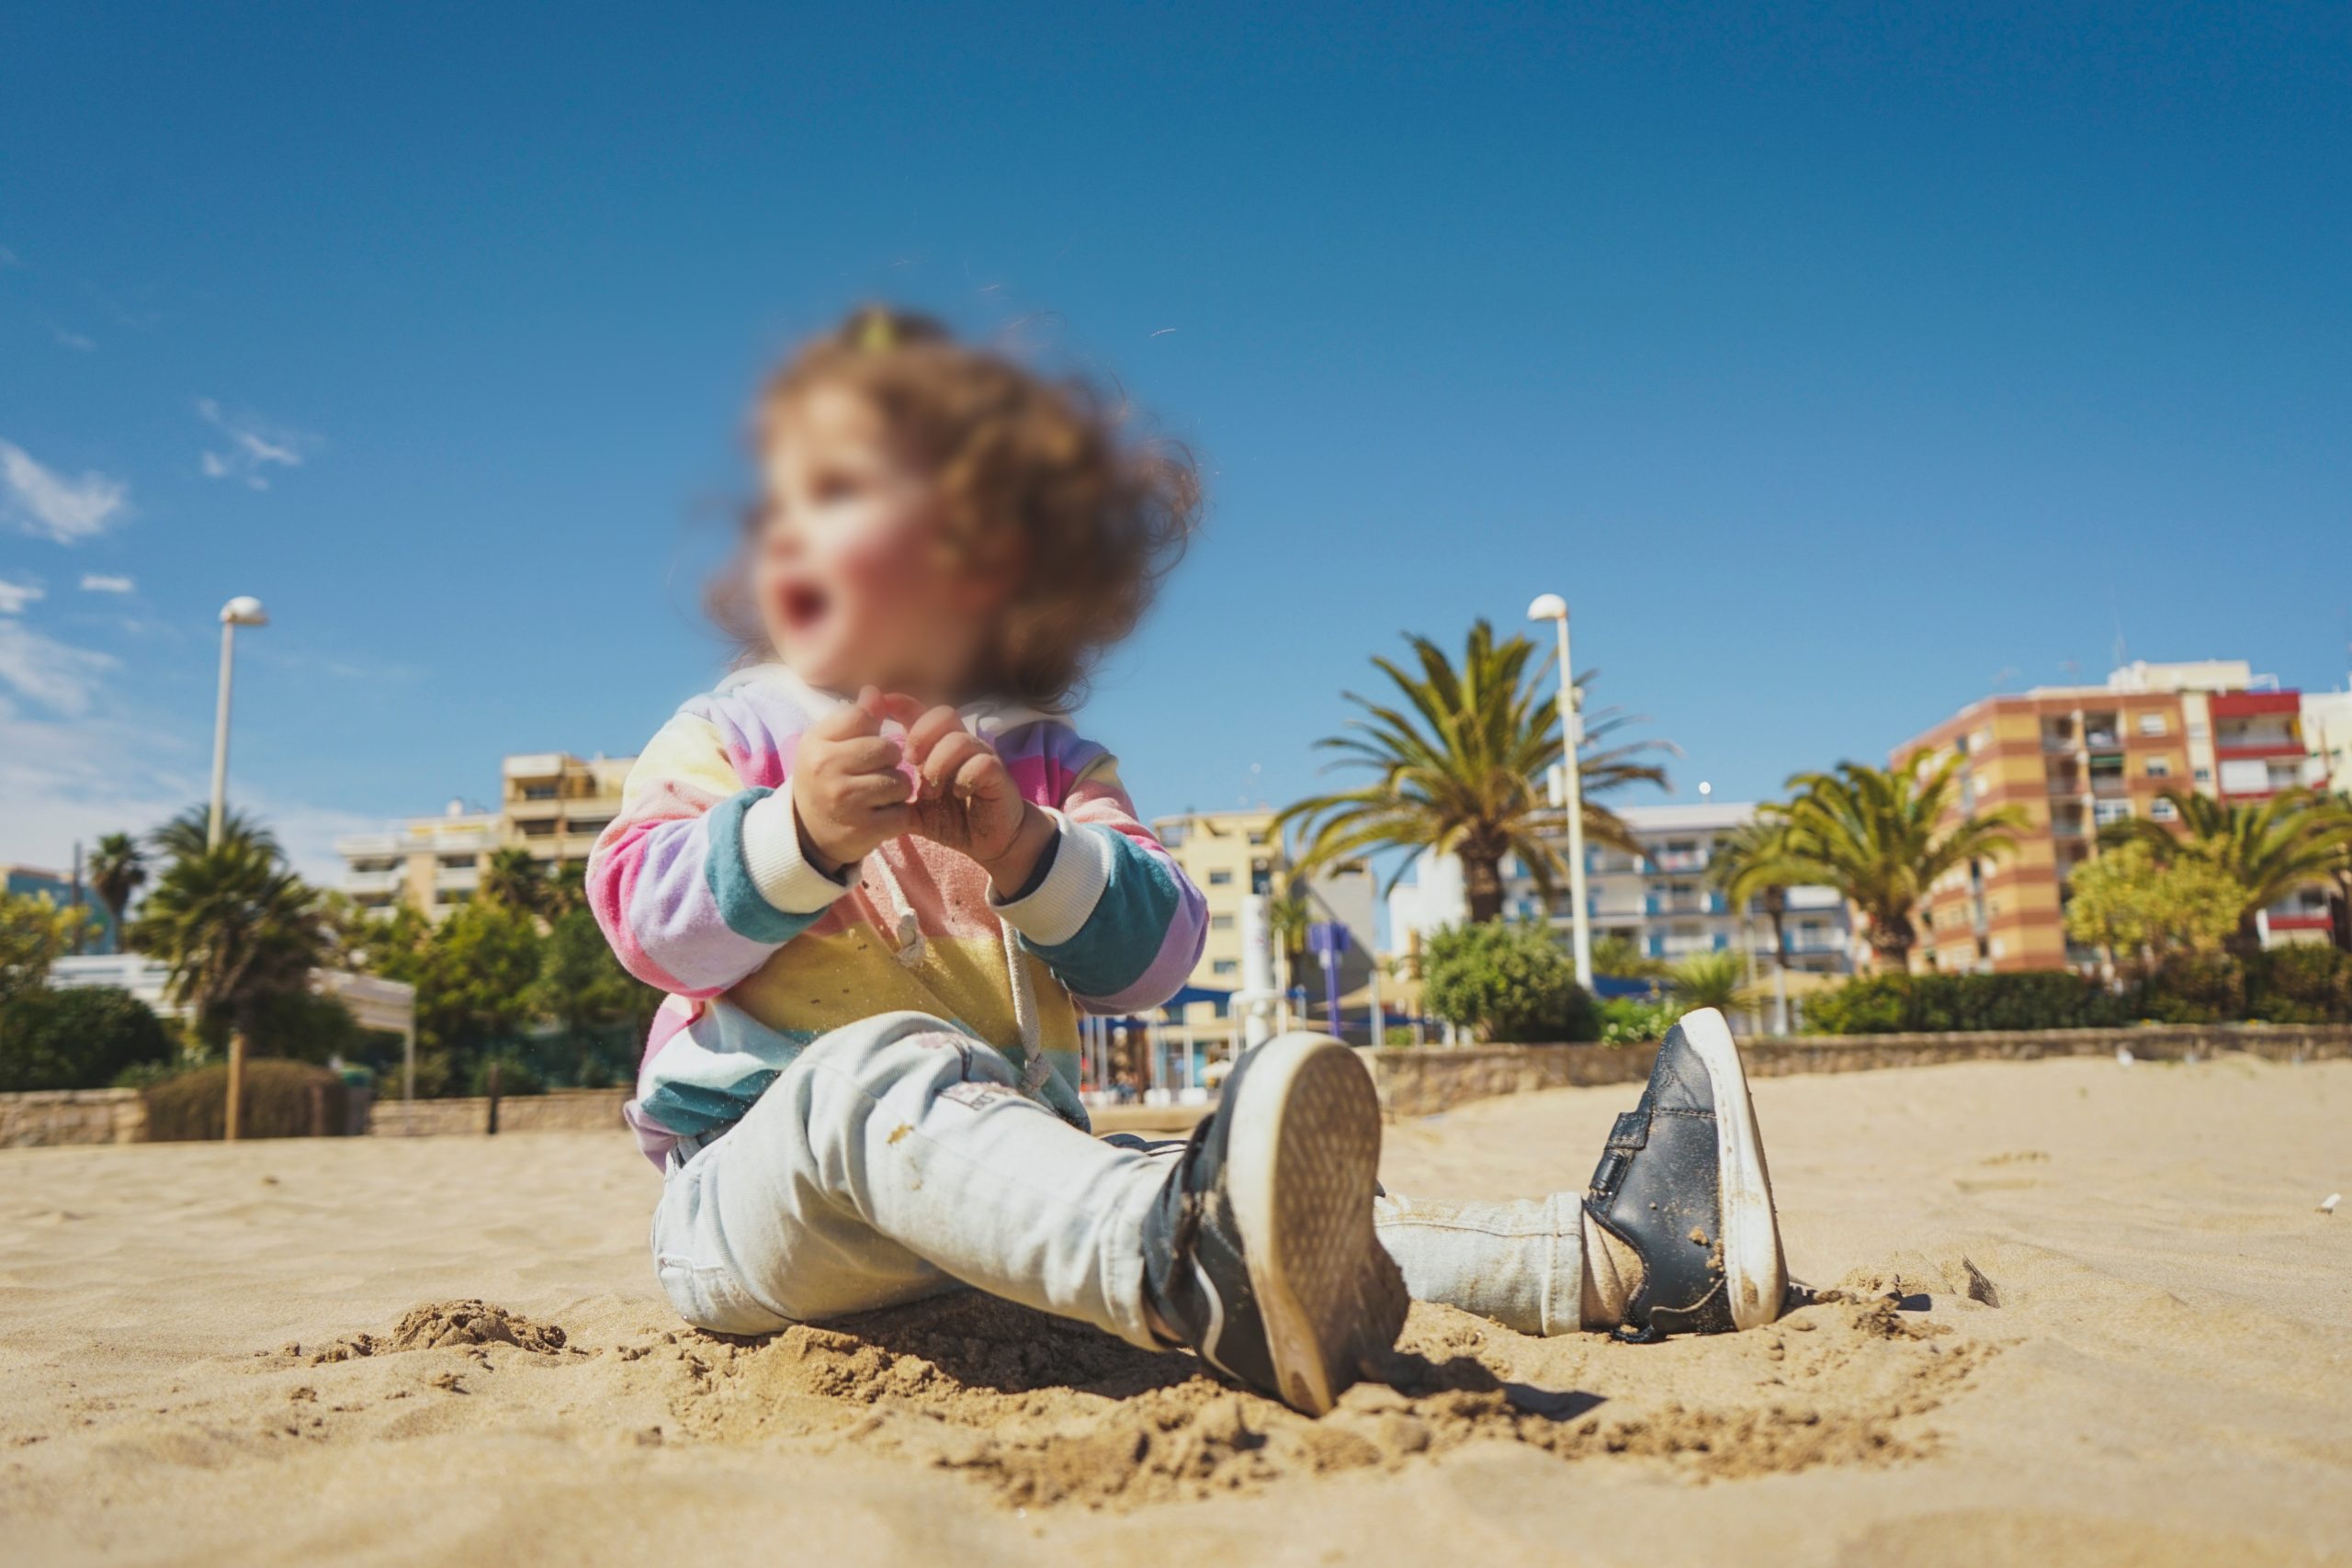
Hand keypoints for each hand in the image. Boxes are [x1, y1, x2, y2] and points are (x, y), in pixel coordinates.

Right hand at [790, 690, 913, 874]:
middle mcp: (826, 770)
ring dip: (897, 790)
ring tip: (877, 795)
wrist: (807, 833)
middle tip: (873, 774)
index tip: (861, 746)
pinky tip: (879, 816)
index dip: (871, 730)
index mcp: (815, 744)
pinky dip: (898, 816)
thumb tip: (874, 691)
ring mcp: (845, 802)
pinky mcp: (863, 830)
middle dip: (890, 762)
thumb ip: (854, 717)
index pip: (863, 717)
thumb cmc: (823, 778)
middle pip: (888, 749)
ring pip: (900, 782)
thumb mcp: (827, 744)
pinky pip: (903, 813)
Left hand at [881, 695, 1054, 892]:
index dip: (900, 704)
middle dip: (921, 735)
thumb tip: (862, 789)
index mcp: (939, 747)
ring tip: (931, 789)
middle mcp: (962, 745)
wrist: (993, 842)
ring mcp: (982, 757)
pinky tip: (957, 794)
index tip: (881, 707)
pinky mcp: (998, 775)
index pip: (920, 712)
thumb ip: (895, 796)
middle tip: (910, 762)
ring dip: (939, 763)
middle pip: (943, 714)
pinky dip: (964, 778)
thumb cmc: (955, 820)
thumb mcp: (917, 809)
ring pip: (960, 739)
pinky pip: (981, 763)